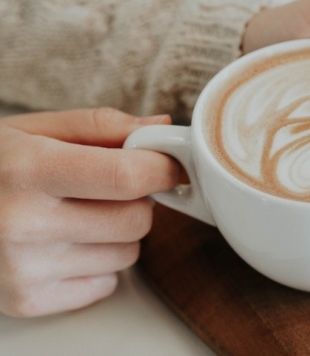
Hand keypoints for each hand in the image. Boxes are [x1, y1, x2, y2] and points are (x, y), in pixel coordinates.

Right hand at [0, 108, 178, 316]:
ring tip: (79, 214)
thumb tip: (159, 127)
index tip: (169, 164)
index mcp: (28, 170)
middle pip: (137, 219)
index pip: (127, 177)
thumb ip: (101, 126)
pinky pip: (106, 283)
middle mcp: (23, 225)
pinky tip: (66, 243)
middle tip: (111, 188)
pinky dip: (99, 263)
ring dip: (119, 232)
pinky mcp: (27, 300)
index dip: (162, 168)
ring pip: (129, 253)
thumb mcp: (33, 129)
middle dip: (138, 200)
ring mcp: (24, 270)